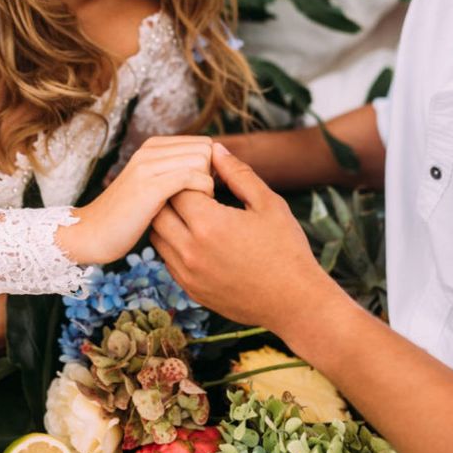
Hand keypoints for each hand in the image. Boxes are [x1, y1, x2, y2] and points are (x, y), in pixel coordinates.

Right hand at [62, 136, 213, 264]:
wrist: (91, 234)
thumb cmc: (127, 216)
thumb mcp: (151, 185)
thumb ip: (174, 171)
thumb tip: (212, 168)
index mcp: (152, 146)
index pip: (202, 143)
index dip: (210, 168)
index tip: (199, 191)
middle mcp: (149, 150)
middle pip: (205, 149)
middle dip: (211, 174)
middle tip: (199, 199)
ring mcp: (148, 166)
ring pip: (201, 161)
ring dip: (207, 186)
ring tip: (195, 206)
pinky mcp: (149, 187)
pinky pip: (192, 178)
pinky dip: (201, 194)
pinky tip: (193, 210)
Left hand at [150, 143, 332, 329]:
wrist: (296, 302)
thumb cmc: (287, 249)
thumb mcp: (268, 203)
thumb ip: (238, 173)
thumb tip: (215, 150)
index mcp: (209, 223)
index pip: (177, 187)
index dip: (189, 177)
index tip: (206, 178)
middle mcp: (190, 250)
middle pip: (159, 211)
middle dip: (172, 196)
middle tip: (194, 193)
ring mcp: (187, 273)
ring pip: (157, 237)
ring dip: (169, 221)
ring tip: (193, 215)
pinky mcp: (190, 289)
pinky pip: (166, 260)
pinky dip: (174, 245)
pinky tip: (197, 239)